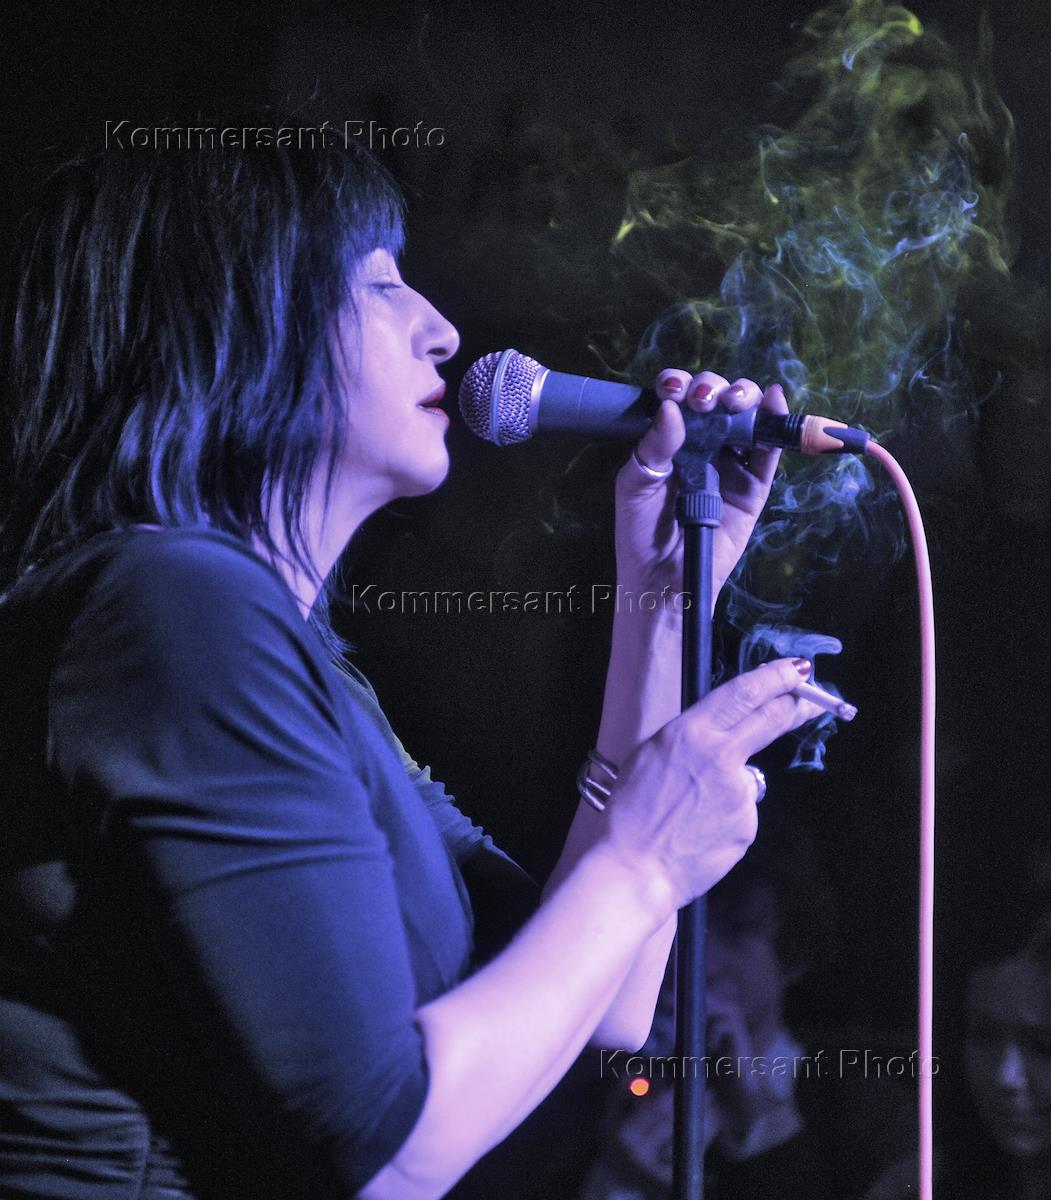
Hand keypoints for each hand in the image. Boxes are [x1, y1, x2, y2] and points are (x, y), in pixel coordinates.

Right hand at [596, 658, 818, 913]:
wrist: (635, 867)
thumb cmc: (632, 812)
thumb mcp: (650, 755)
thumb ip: (688, 738)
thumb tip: (716, 732)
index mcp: (690, 732)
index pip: (743, 693)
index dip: (774, 677)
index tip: (795, 668)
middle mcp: (720, 756)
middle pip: (770, 718)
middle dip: (796, 705)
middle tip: (811, 700)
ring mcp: (739, 792)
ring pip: (747, 774)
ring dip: (730, 784)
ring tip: (692, 810)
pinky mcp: (748, 823)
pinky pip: (742, 809)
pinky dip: (727, 815)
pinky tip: (701, 829)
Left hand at [613, 369, 787, 609]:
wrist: (663, 580)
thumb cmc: (640, 532)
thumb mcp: (636, 485)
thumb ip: (654, 446)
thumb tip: (673, 408)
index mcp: (668, 439)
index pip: (679, 399)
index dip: (680, 385)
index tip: (674, 390)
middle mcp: (701, 443)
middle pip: (716, 399)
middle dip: (714, 388)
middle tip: (706, 401)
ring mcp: (730, 462)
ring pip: (745, 416)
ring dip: (745, 397)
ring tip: (736, 401)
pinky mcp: (754, 485)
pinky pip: (768, 451)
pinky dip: (775, 425)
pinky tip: (773, 402)